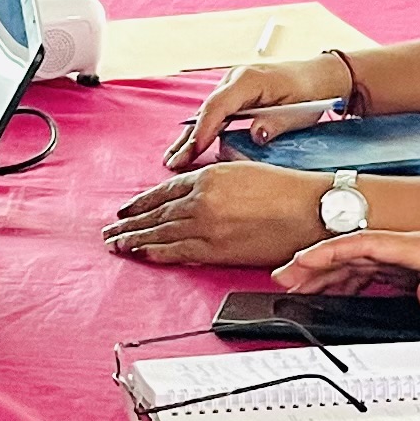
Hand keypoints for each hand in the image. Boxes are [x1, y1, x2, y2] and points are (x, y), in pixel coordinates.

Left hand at [103, 161, 330, 267]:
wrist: (309, 211)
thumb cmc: (286, 188)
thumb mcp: (244, 167)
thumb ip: (217, 172)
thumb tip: (202, 178)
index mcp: (208, 176)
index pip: (164, 190)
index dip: (141, 201)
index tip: (126, 209)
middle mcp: (201, 200)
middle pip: (156, 212)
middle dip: (130, 222)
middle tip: (110, 229)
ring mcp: (206, 226)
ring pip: (160, 232)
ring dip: (135, 238)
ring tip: (116, 244)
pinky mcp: (216, 250)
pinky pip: (177, 252)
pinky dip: (155, 253)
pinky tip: (141, 253)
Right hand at [165, 52, 361, 169]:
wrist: (320, 77)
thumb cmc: (311, 94)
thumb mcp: (298, 112)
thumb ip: (276, 124)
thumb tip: (255, 136)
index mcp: (249, 80)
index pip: (219, 106)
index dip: (204, 130)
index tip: (193, 151)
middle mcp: (235, 79)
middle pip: (206, 110)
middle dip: (189, 138)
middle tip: (173, 163)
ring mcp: (232, 84)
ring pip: (206, 112)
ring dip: (191, 136)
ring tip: (173, 159)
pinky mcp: (234, 93)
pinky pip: (214, 113)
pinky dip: (202, 130)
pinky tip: (189, 146)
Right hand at [278, 228, 419, 320]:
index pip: (364, 243)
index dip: (329, 251)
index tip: (302, 262)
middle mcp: (412, 247)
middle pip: (352, 250)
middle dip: (315, 261)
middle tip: (284, 277)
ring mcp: (412, 257)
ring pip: (357, 260)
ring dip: (326, 271)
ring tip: (298, 285)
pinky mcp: (414, 270)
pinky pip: (370, 272)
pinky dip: (346, 279)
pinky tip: (334, 290)